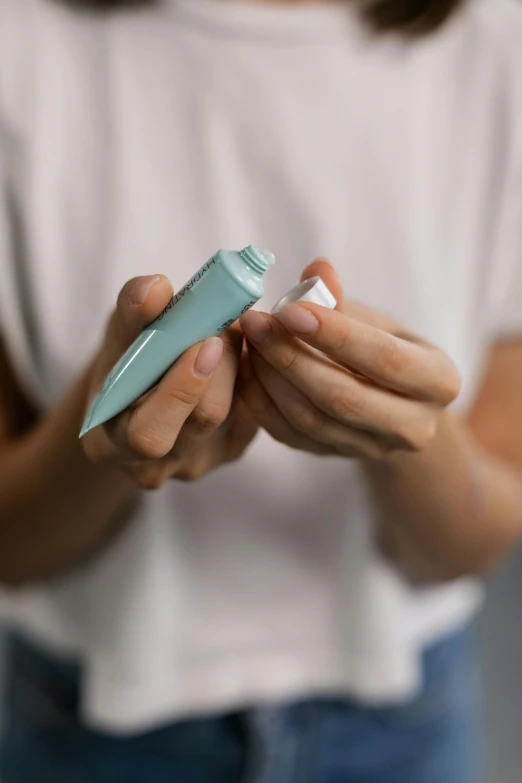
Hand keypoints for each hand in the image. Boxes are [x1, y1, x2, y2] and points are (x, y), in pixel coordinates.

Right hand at [81, 275, 256, 487]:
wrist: (140, 391)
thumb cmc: (124, 362)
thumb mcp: (118, 334)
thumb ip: (131, 312)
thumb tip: (155, 288)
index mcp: (108, 444)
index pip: (147, 435)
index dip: (179, 391)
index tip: (203, 342)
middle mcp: (153, 467)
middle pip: (200, 425)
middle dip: (220, 370)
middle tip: (226, 327)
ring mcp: (195, 464)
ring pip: (232, 416)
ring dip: (236, 368)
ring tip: (228, 332)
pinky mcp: (229, 452)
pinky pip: (252, 415)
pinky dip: (249, 378)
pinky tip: (236, 355)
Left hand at [239, 260, 460, 460]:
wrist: (391, 398)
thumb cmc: (383, 345)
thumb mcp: (375, 318)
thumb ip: (342, 299)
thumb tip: (316, 269)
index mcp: (438, 381)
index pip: (384, 359)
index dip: (335, 334)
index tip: (289, 309)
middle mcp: (414, 426)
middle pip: (344, 398)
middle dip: (292, 357)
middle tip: (255, 323)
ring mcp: (373, 449)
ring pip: (311, 420)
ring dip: (270, 378)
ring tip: (248, 341)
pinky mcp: (336, 457)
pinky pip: (291, 435)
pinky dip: (262, 402)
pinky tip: (246, 370)